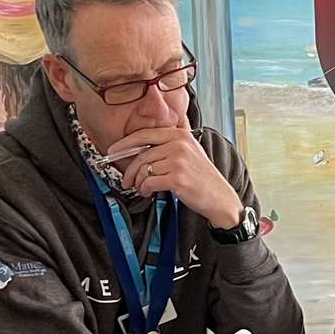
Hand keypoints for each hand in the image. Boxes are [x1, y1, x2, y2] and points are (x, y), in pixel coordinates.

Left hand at [111, 127, 244, 229]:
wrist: (220, 198)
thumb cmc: (203, 178)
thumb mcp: (190, 152)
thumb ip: (168, 145)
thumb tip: (138, 148)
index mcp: (180, 135)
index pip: (145, 135)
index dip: (125, 143)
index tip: (114, 151)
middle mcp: (179, 145)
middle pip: (141, 155)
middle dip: (129, 170)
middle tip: (126, 180)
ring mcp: (178, 161)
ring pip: (144, 170)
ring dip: (139, 183)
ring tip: (143, 188)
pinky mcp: (177, 179)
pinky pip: (149, 182)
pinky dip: (144, 189)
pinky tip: (148, 192)